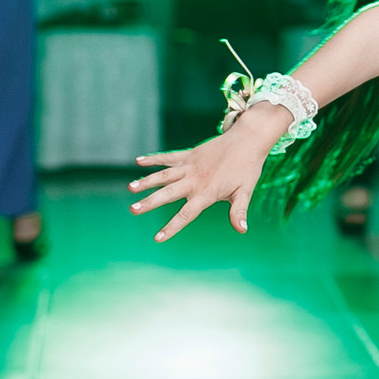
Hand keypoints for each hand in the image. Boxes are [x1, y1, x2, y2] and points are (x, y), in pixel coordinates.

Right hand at [129, 104, 289, 239]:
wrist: (247, 139)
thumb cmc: (247, 168)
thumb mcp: (245, 192)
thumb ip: (239, 212)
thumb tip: (242, 230)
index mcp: (207, 192)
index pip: (186, 214)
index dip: (172, 227)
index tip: (157, 238)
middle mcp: (194, 179)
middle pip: (168, 193)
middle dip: (150, 202)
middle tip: (133, 209)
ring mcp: (190, 165)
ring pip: (164, 175)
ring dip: (147, 181)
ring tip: (131, 188)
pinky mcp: (189, 154)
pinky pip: (168, 157)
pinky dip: (153, 159)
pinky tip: (138, 162)